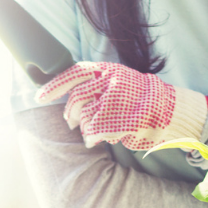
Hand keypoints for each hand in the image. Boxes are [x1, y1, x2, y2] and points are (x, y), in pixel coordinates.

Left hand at [35, 61, 207, 152]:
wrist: (169, 110)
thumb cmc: (139, 99)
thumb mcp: (118, 82)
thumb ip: (95, 85)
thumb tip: (68, 98)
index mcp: (108, 69)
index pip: (74, 74)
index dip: (54, 86)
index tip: (39, 98)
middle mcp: (110, 81)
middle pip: (75, 100)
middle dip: (70, 115)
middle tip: (72, 123)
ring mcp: (115, 100)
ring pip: (84, 119)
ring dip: (86, 129)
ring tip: (98, 131)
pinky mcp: (118, 119)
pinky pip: (93, 133)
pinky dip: (93, 138)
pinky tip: (102, 137)